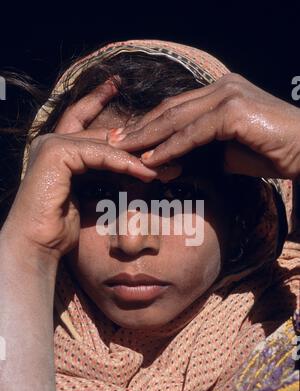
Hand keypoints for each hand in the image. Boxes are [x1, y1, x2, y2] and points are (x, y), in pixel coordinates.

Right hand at [1, 81, 159, 261]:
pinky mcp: (56, 154)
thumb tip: (133, 165)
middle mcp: (51, 142)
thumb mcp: (87, 192)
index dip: (100, 101)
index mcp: (56, 150)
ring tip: (163, 165)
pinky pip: (98, 154)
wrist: (37, 244)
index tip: (117, 85)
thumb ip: (102, 173)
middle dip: (135, 137)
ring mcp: (52, 145)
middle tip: (165, 138)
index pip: (83, 119)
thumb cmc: (60, 227)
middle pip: (100, 132)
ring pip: (103, 144)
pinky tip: (144, 171)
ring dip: (135, 156)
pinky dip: (123, 163)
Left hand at [108, 73, 299, 179]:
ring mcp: (228, 95)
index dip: (148, 124)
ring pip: (177, 119)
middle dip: (139, 127)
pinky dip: (171, 147)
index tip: (125, 139)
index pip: (175, 108)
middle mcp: (222, 87)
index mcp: (219, 92)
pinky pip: (194, 133)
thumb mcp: (226, 153)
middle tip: (112, 141)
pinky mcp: (234, 111)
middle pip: (170, 110)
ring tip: (122, 150)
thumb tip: (167, 165)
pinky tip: (151, 160)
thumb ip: (198, 154)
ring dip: (147, 137)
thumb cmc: (270, 153)